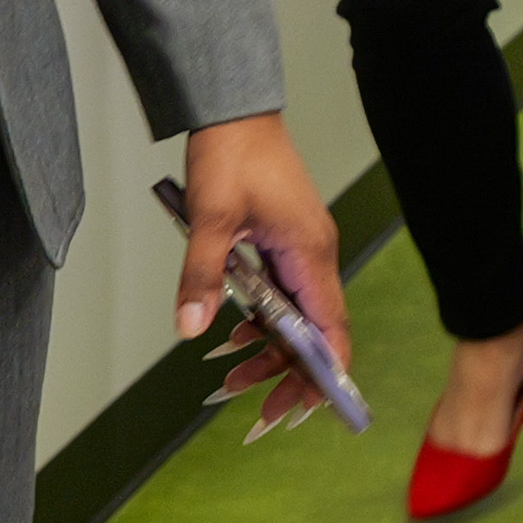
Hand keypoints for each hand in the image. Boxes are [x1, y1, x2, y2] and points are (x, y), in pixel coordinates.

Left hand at [177, 113, 352, 429]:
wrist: (234, 112)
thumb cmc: (232, 155)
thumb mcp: (209, 220)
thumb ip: (202, 276)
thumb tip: (191, 327)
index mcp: (309, 253)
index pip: (331, 329)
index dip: (325, 372)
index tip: (309, 407)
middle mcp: (314, 255)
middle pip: (316, 332)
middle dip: (290, 373)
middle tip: (262, 410)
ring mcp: (302, 249)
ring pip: (298, 316)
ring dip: (272, 350)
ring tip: (235, 378)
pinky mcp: (286, 242)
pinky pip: (284, 295)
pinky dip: (263, 322)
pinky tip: (234, 335)